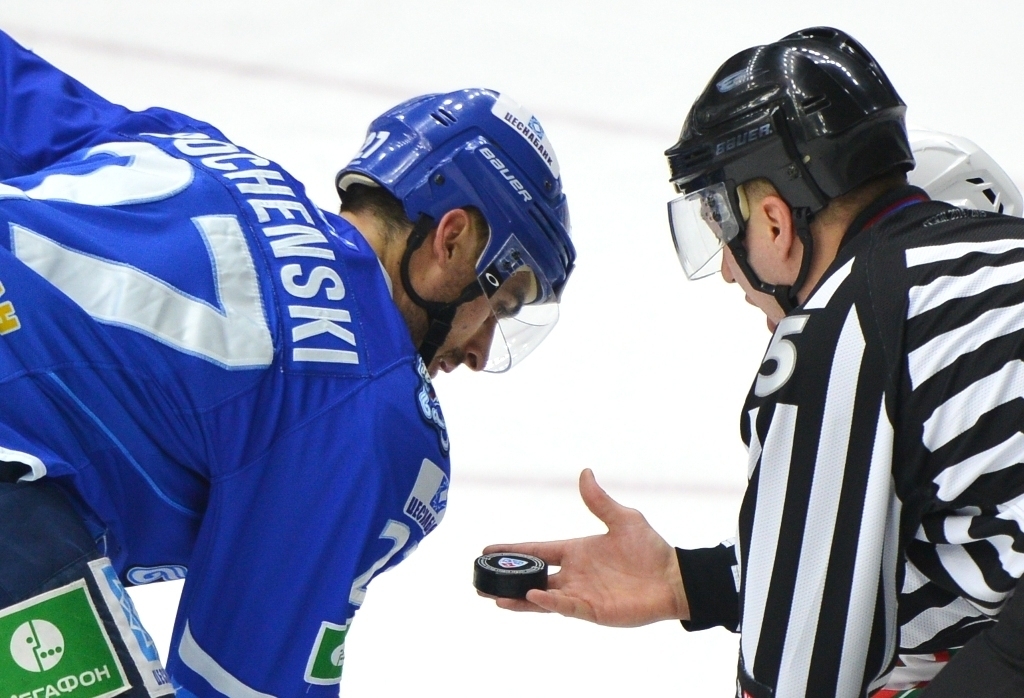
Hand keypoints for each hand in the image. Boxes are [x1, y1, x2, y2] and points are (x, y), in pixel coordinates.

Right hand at [481, 468, 687, 626]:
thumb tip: (584, 473)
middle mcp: (573, 574)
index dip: (513, 551)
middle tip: (481, 580)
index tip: (488, 551)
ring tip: (493, 598)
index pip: (537, 550)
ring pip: (540, 598)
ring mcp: (580, 594)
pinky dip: (548, 603)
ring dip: (518, 598)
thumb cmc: (650, 550)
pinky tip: (532, 596)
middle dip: (507, 580)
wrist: (673, 579)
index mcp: (576, 551)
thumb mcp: (622, 519)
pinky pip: (564, 607)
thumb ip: (599, 501)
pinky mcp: (592, 610)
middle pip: (532, 578)